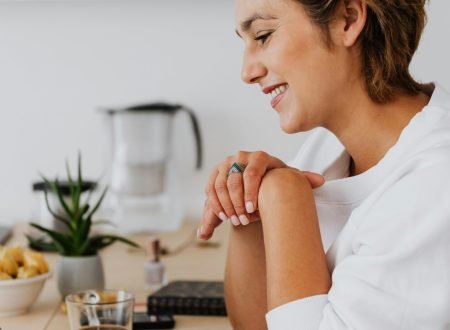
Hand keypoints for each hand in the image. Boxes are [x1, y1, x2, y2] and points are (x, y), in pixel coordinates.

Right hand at [197, 151, 324, 239]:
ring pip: (219, 186)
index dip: (250, 193)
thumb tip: (320, 181)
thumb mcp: (286, 180)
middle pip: (233, 181)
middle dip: (237, 204)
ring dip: (225, 206)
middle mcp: (239, 157)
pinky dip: (214, 204)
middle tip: (243, 221)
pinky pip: (210, 189)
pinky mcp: (214, 174)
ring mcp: (225, 164)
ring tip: (235, 221)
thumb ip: (302, 179)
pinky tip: (223, 217)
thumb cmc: (273, 181)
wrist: (257, 179)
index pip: (251, 173)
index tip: (252, 211)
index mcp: (259, 157)